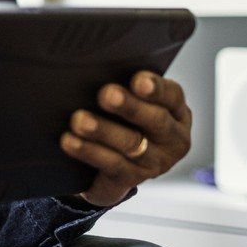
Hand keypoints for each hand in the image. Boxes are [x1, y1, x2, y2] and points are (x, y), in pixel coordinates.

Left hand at [60, 71, 192, 206]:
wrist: (111, 165)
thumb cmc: (122, 119)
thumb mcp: (131, 100)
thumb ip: (124, 84)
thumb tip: (97, 66)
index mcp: (176, 113)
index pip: (172, 96)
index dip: (155, 88)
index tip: (138, 79)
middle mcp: (172, 140)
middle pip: (155, 121)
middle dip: (129, 107)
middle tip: (106, 94)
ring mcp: (154, 164)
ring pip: (130, 144)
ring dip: (103, 131)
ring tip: (79, 120)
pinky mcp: (129, 181)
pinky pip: (111, 166)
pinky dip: (89, 152)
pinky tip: (70, 141)